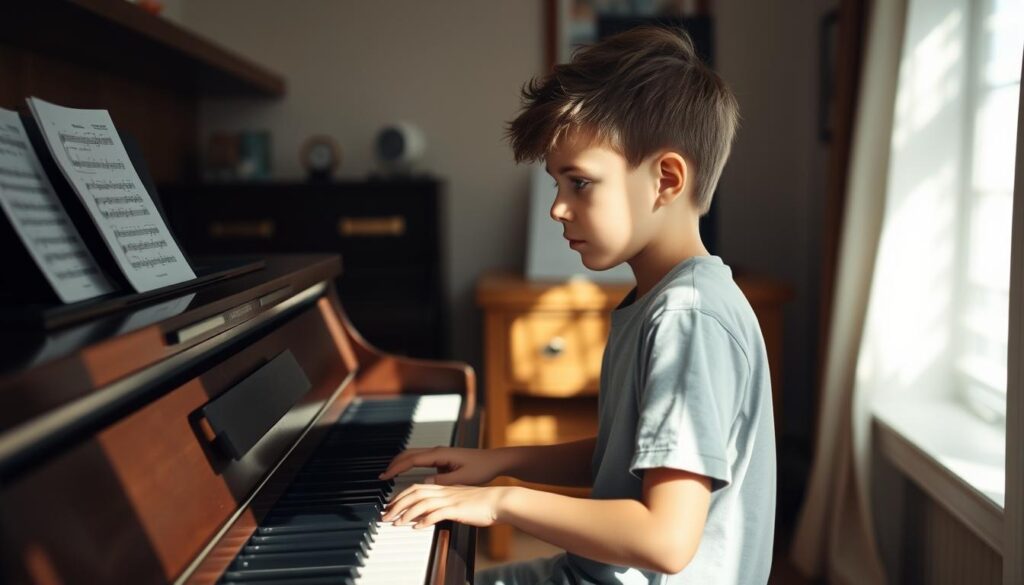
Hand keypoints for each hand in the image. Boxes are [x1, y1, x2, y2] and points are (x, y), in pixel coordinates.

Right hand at [378, 446, 505, 485]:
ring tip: (389, 474)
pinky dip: (408, 464)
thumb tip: (424, 483)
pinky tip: (405, 472)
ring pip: (413, 455)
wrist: (493, 461)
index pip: (412, 460)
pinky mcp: (441, 458)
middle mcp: (437, 451)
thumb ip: (443, 481)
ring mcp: (439, 453)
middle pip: (409, 454)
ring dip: (400, 462)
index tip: (384, 476)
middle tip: (381, 476)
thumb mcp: (463, 478)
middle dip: (394, 463)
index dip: (396, 468)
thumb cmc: (482, 469)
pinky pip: (420, 459)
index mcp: (440, 454)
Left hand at [381, 483, 510, 528]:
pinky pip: (437, 514)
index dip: (401, 495)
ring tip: (396, 522)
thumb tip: (431, 510)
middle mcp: (445, 491)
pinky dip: (425, 520)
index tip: (391, 506)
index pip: (416, 487)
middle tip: (385, 515)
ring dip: (406, 513)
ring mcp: (450, 499)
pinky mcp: (457, 509)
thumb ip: (445, 502)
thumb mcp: (460, 499)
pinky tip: (417, 527)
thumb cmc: (482, 502)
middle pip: (414, 492)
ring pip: (422, 503)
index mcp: (444, 487)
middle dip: (397, 504)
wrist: (500, 501)